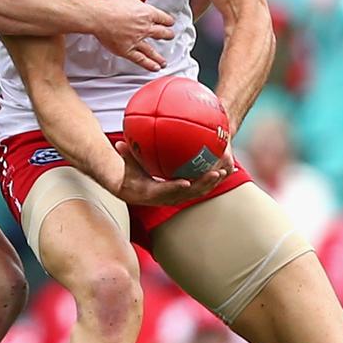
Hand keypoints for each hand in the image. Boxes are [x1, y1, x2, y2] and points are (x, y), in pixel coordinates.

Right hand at [97, 0, 173, 71]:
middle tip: (170, 37)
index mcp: (147, 13)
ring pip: (152, 50)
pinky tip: (154, 68)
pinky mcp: (127, 50)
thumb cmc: (110, 5)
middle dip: (168, 35)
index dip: (168, 20)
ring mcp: (137, 40)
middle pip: (161, 33)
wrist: (98, 16)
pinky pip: (141, 59)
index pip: (163, 18)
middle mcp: (145, 28)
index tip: (170, 22)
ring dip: (159, 56)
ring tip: (163, 61)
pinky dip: (149, 65)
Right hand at [113, 141, 227, 206]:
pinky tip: (221, 169)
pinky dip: (209, 180)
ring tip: (224, 172)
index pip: (164, 191)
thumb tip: (119, 144)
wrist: (129, 187)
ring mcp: (175, 196)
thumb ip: (125, 155)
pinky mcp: (182, 192)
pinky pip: (198, 186)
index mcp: (151, 193)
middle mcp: (165, 198)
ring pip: (197, 192)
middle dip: (203, 185)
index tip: (185, 182)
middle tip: (215, 173)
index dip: (175, 188)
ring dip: (211, 183)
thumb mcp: (125, 163)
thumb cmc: (126, 172)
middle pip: (188, 194)